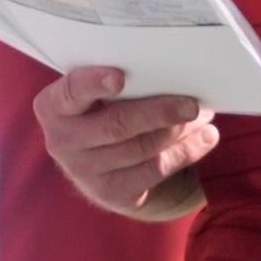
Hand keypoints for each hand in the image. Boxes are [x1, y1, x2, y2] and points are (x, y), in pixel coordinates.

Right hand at [34, 66, 216, 218]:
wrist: (99, 163)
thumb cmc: (102, 110)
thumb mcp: (95, 93)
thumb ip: (117, 79)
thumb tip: (170, 67)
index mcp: (54, 106)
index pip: (72, 92)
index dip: (94, 84)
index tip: (120, 77)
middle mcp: (63, 141)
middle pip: (117, 125)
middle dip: (159, 112)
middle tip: (191, 102)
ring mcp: (85, 171)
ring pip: (142, 149)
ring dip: (179, 131)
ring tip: (204, 114)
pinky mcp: (112, 193)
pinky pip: (156, 170)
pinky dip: (186, 152)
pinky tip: (206, 138)